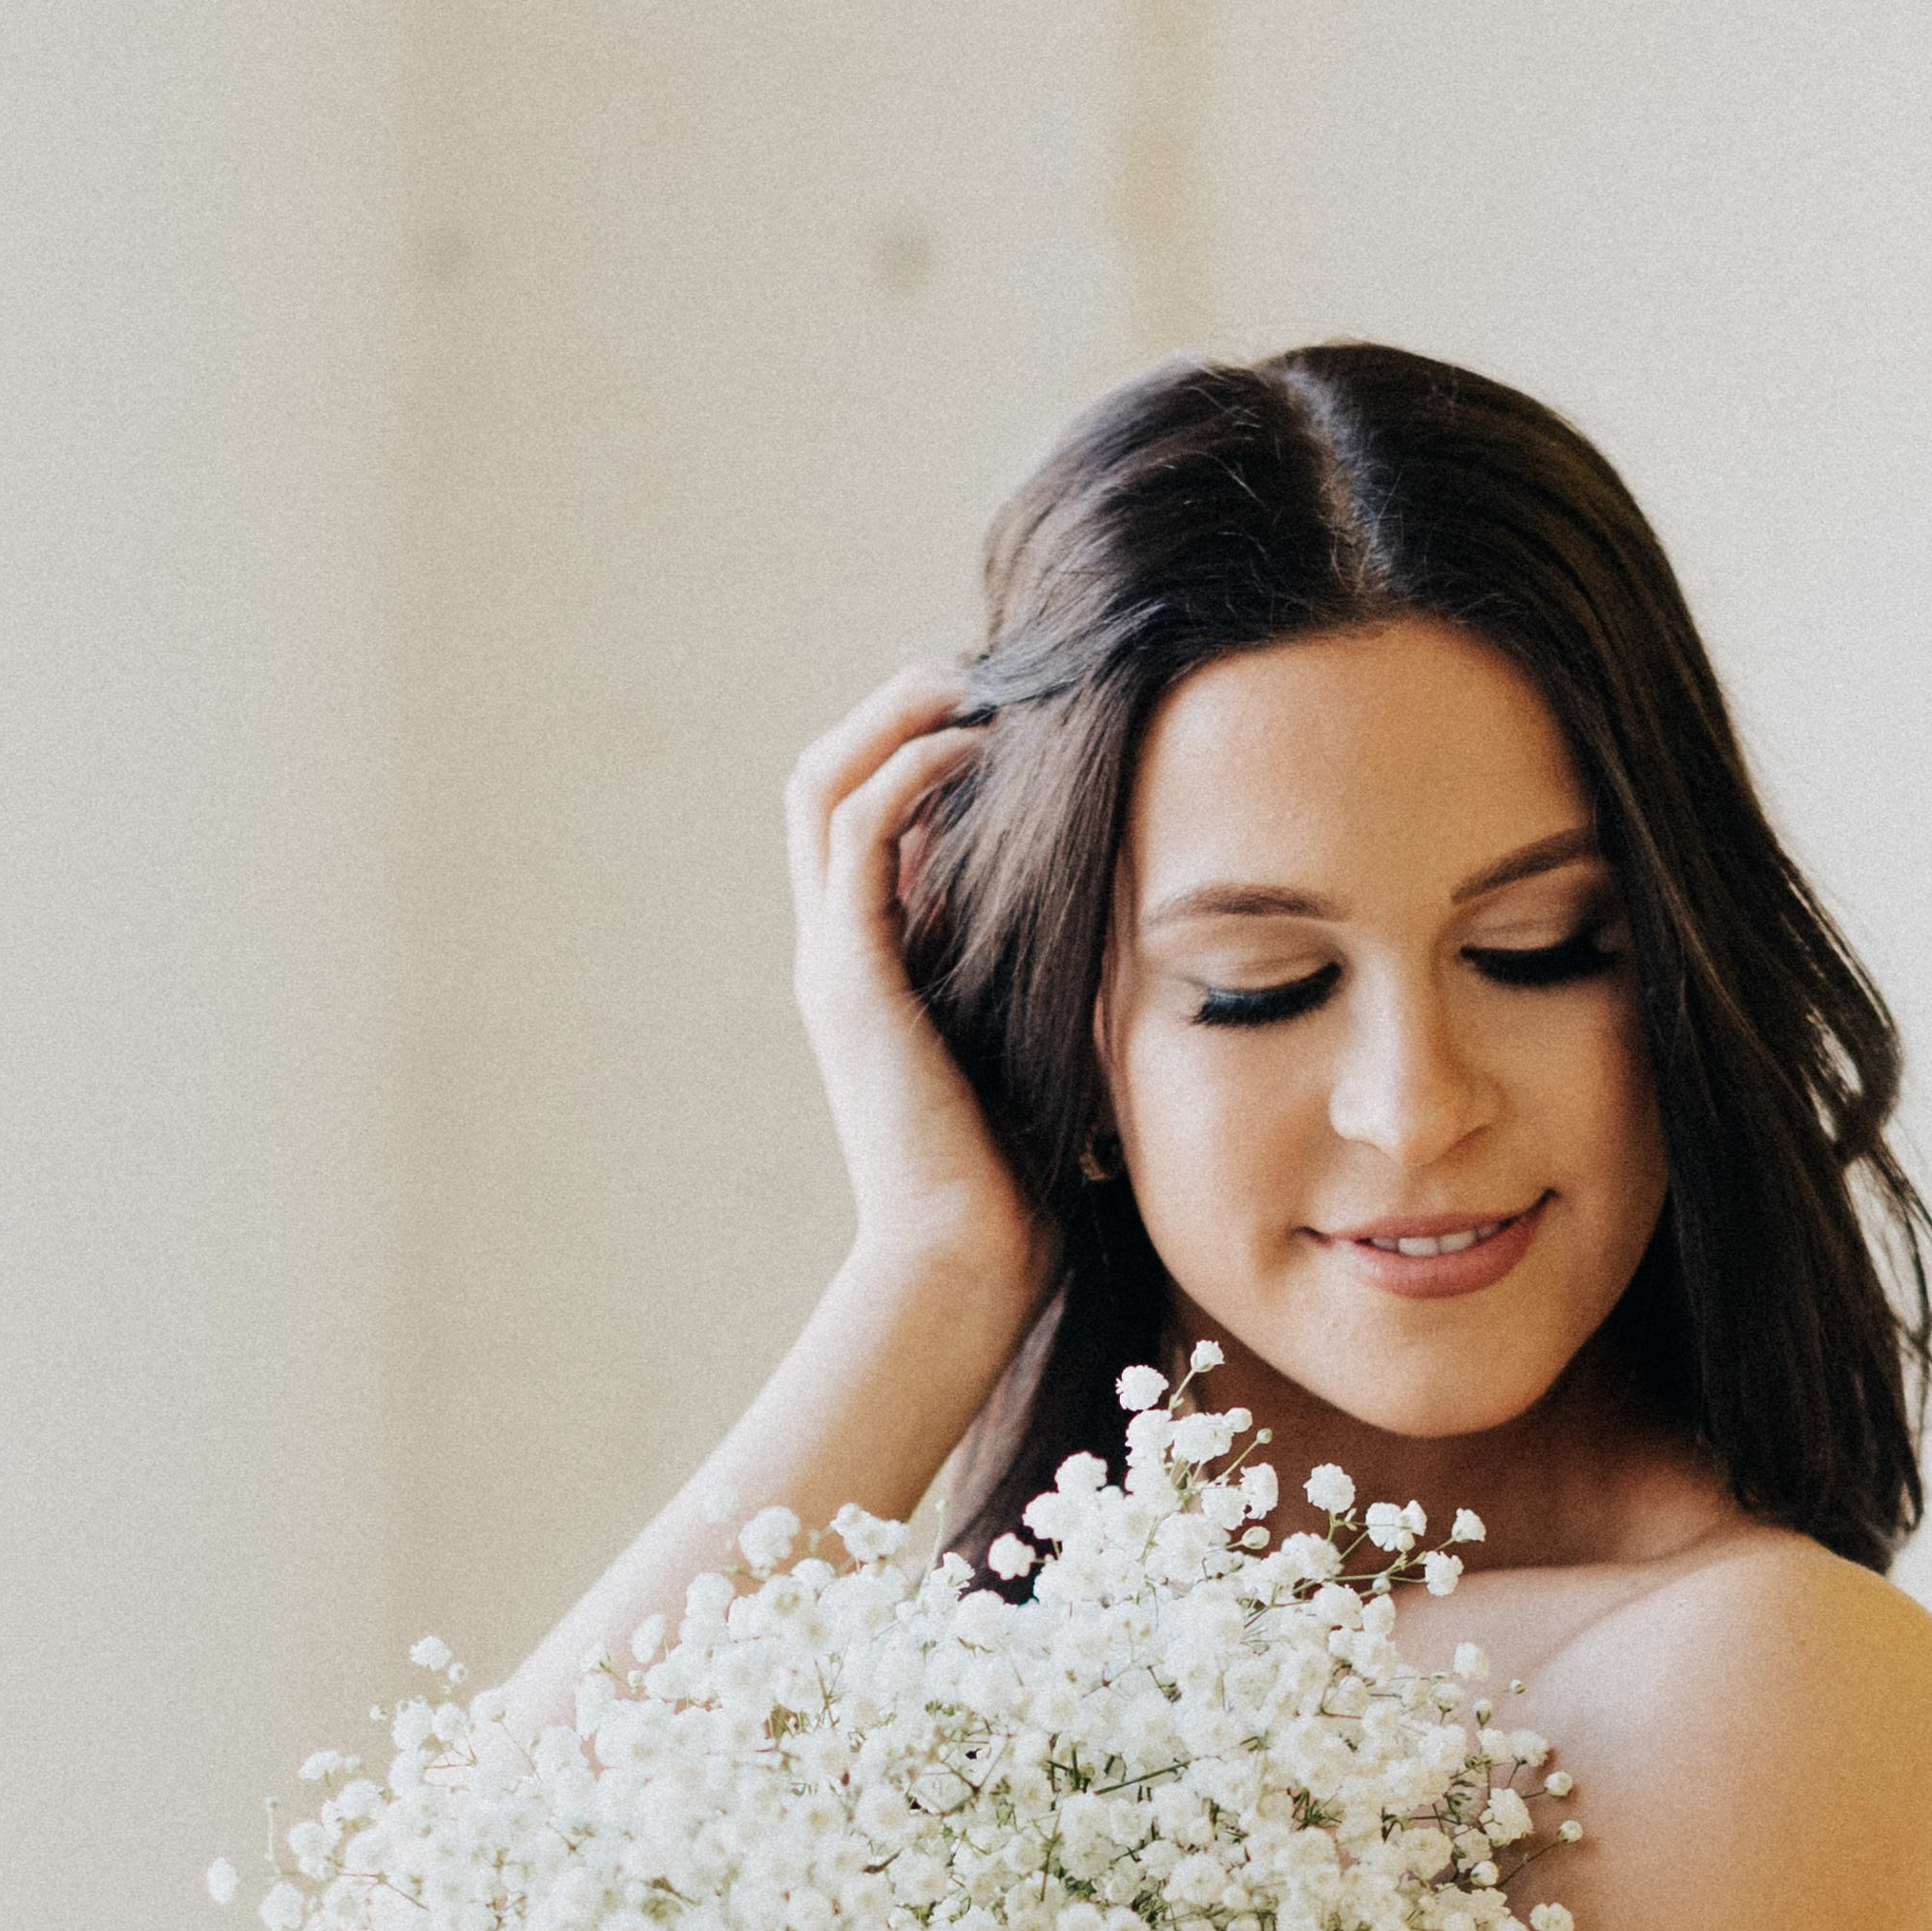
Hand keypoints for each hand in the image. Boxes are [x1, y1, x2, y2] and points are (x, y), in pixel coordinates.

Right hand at [785, 668, 1050, 1325]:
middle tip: (979, 667)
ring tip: (971, 680)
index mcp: (871, 965)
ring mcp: (832, 961)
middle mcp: (835, 951)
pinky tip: (978, 749)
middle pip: (822, 779)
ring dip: (893, 716)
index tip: (1004, 709)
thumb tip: (1109, 899)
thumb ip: (1039, 968)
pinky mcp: (848, 976)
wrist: (967, 1263)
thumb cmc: (1022, 1176)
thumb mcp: (1038, 1037)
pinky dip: (910, 772)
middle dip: (893, 709)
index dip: (914, 744)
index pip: (864, 817)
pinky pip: (861, 833)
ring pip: (823, 785)